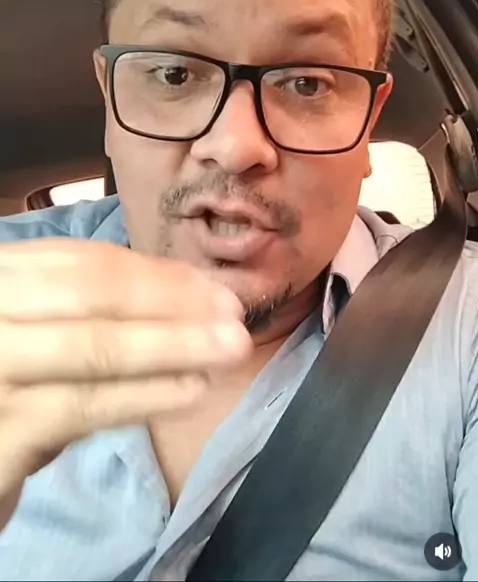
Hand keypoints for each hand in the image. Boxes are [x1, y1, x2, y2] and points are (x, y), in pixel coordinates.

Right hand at [0, 238, 250, 527]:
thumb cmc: (14, 382)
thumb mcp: (40, 328)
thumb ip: (92, 307)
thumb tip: (188, 289)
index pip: (79, 262)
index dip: (152, 272)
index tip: (211, 284)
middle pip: (89, 296)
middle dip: (170, 303)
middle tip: (234, 315)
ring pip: (94, 350)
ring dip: (173, 347)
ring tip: (229, 350)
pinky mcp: (0, 434)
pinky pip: (86, 407)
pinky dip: (146, 396)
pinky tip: (190, 391)